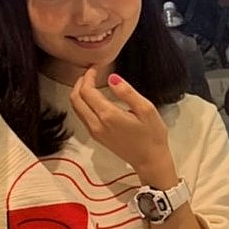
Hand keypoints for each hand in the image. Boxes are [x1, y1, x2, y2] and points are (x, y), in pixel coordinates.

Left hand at [70, 67, 173, 182]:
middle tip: (91, 73)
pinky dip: (82, 103)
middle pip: (76, 99)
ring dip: (79, 93)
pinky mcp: (97, 136)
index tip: (96, 67)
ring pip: (76, 108)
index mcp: (108, 115)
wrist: (150, 161)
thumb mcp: (147, 110)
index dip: (88, 76)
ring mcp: (95, 132)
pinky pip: (82, 116)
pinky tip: (93, 97)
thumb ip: (127, 93)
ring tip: (91, 82)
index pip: (87, 91)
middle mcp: (97, 124)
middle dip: (80, 83)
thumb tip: (112, 78)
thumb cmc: (153, 136)